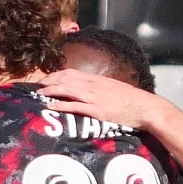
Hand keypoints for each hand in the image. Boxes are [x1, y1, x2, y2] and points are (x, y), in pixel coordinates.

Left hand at [36, 67, 172, 130]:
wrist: (145, 107)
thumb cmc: (131, 101)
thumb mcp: (113, 89)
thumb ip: (100, 88)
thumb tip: (89, 91)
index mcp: (97, 80)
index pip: (72, 72)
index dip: (57, 74)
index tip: (46, 78)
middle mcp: (94, 85)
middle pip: (66, 78)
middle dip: (50, 81)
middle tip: (37, 85)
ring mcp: (95, 97)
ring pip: (68, 89)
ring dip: (51, 91)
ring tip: (40, 93)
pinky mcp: (97, 110)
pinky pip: (75, 106)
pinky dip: (61, 106)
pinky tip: (51, 106)